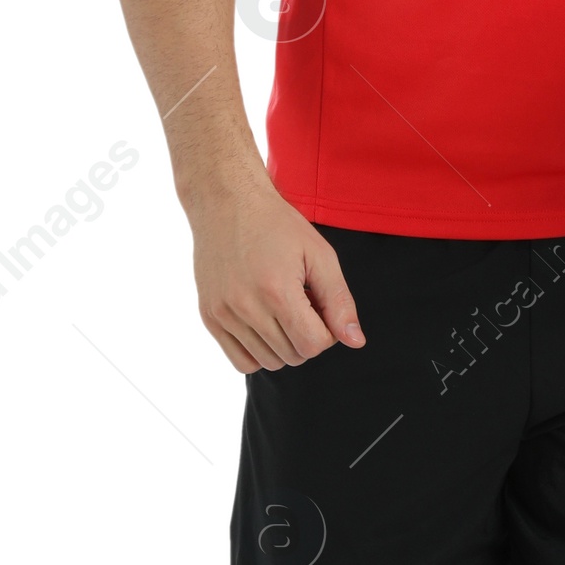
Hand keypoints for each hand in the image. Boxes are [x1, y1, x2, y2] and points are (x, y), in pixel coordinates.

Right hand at [187, 170, 363, 372]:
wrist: (227, 202)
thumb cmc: (277, 225)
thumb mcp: (319, 255)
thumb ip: (339, 301)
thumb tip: (355, 342)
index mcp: (277, 291)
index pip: (313, 345)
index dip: (326, 332)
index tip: (320, 307)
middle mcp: (246, 307)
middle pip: (293, 356)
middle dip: (306, 336)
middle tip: (301, 304)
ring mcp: (224, 314)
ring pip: (268, 362)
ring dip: (284, 345)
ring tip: (281, 310)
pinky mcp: (209, 317)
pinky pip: (240, 362)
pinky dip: (258, 352)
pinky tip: (264, 325)